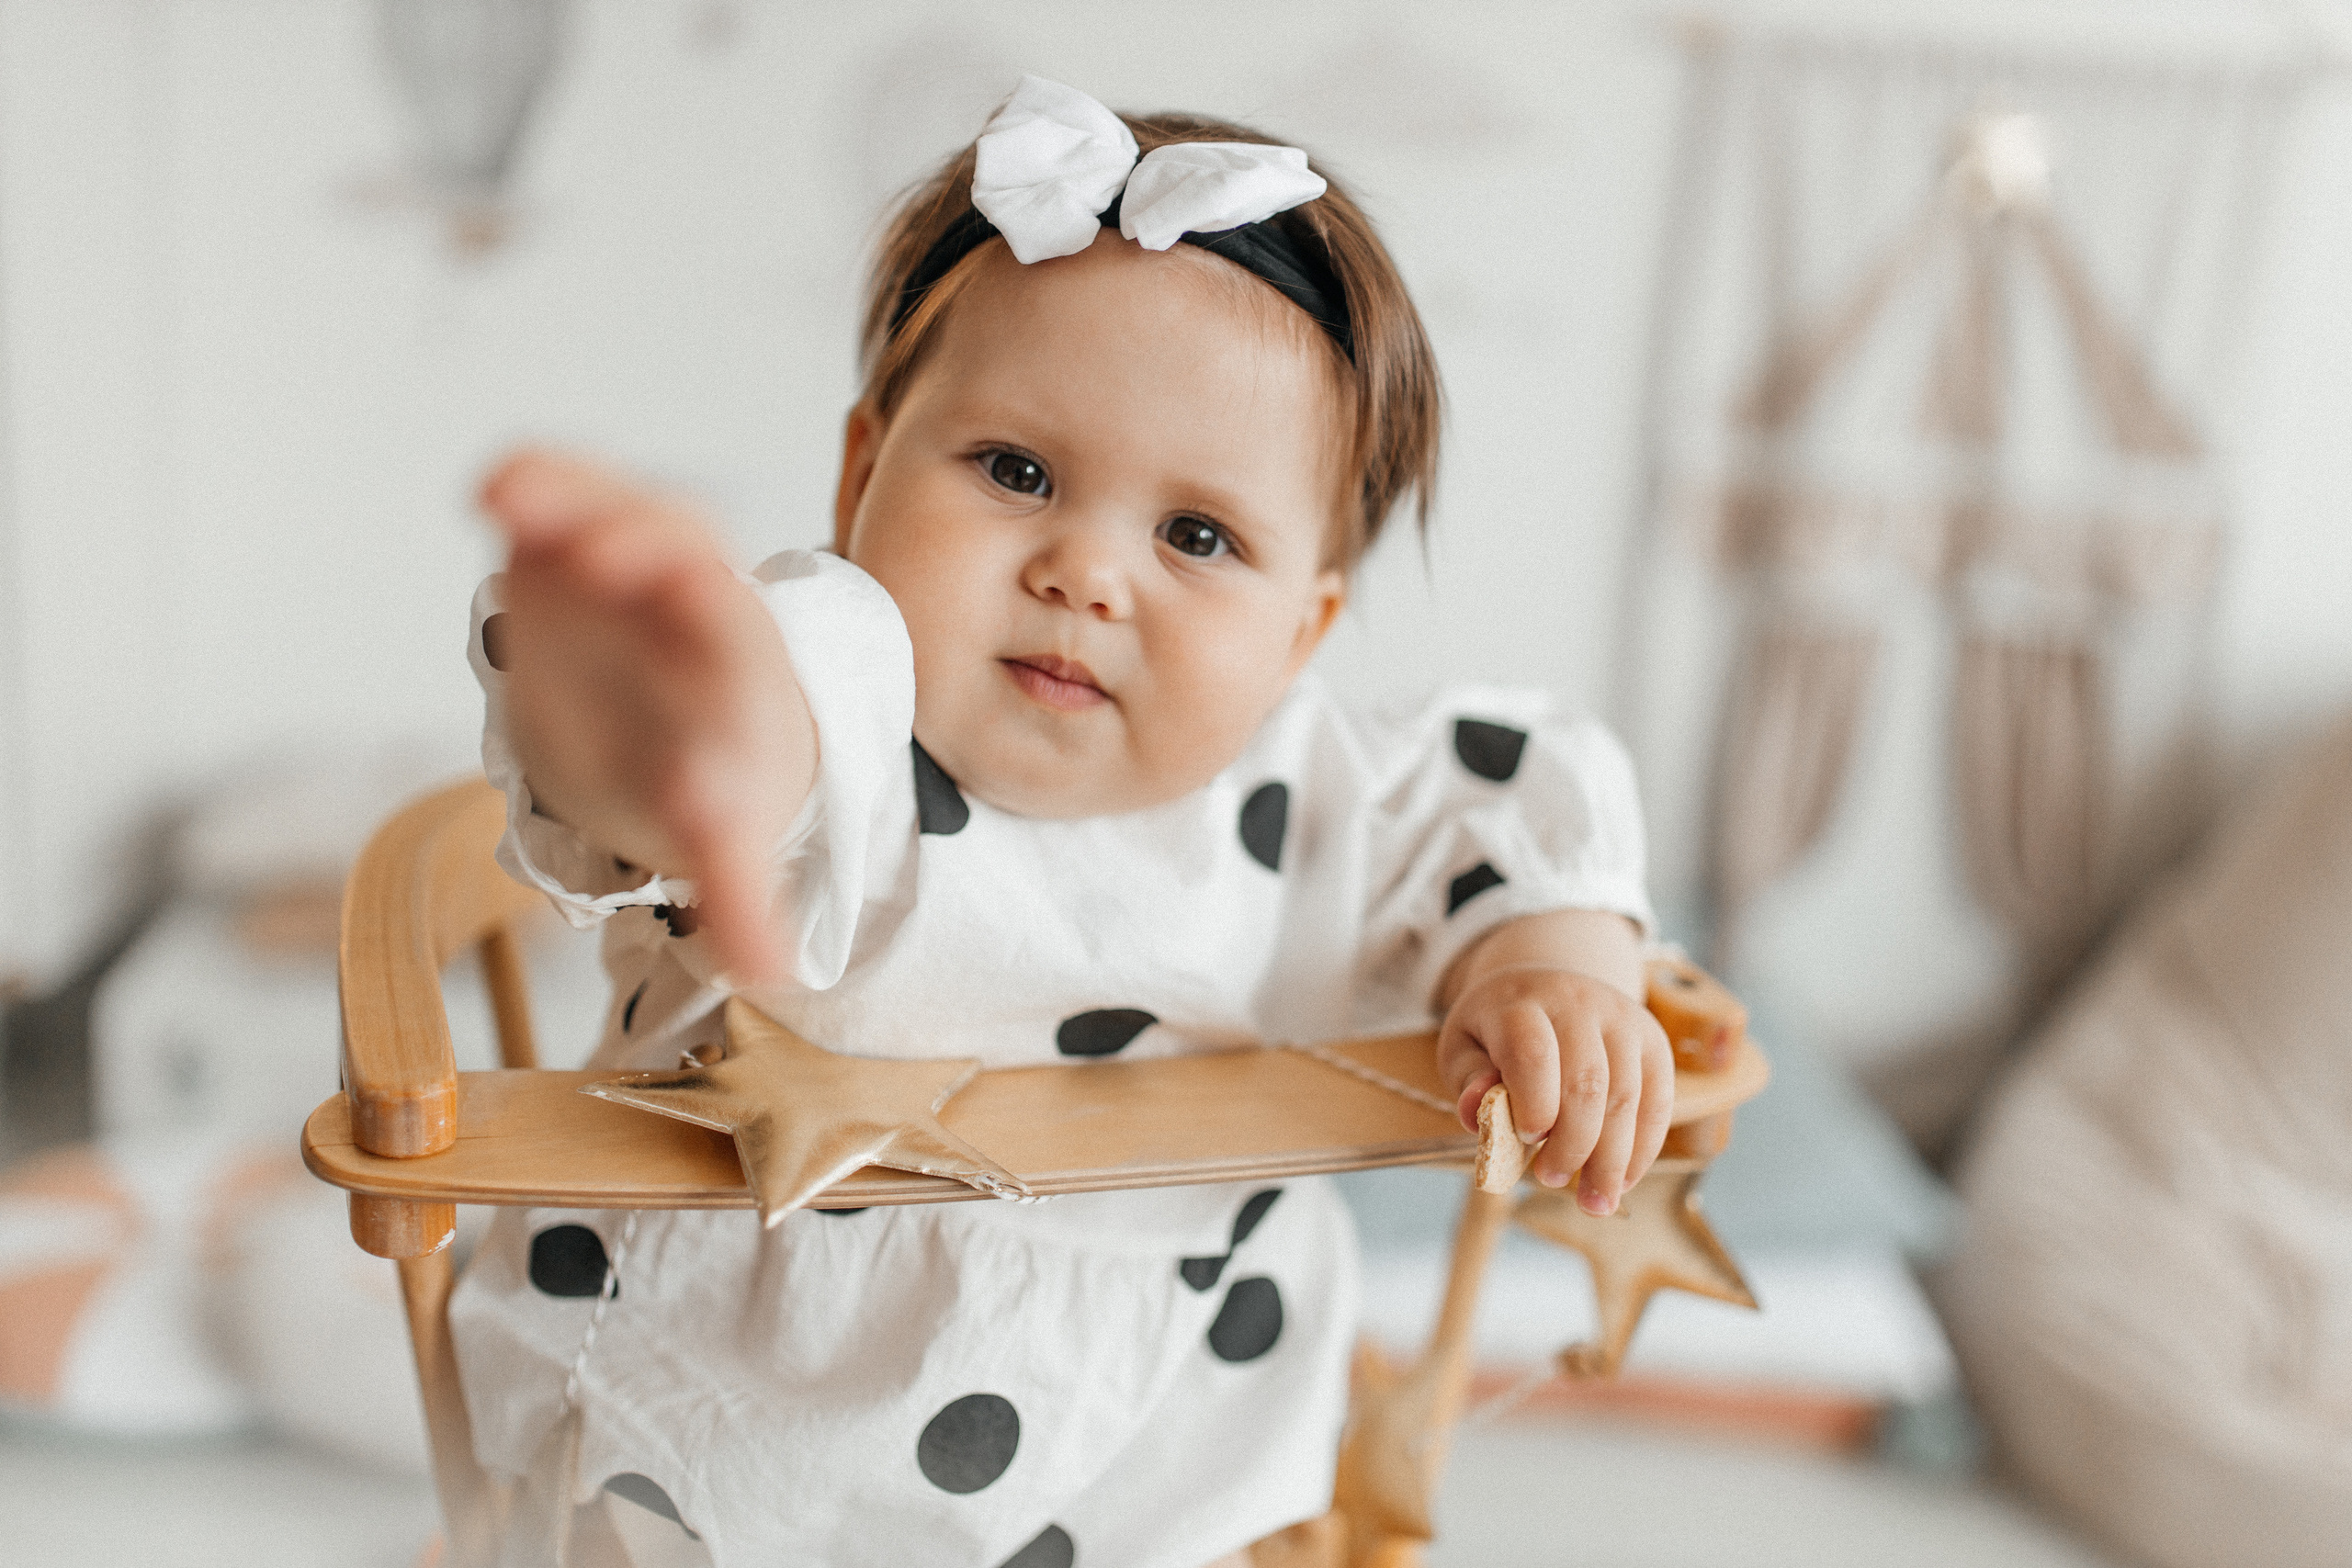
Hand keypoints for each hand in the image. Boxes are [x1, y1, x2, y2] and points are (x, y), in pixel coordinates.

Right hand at [480, 449, 815, 984]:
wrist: (678, 711)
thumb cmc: (705, 768)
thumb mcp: (726, 834)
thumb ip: (741, 894)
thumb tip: (774, 974)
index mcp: (735, 671)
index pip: (731, 634)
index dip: (704, 617)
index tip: (682, 605)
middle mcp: (690, 599)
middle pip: (679, 549)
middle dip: (635, 543)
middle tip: (592, 551)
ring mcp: (629, 558)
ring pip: (613, 506)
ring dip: (570, 496)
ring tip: (509, 494)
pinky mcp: (570, 541)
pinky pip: (558, 496)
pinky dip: (532, 484)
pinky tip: (491, 492)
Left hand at [1436, 956, 1673, 1214]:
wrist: (1546, 985)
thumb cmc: (1498, 1030)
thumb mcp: (1464, 1045)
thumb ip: (1467, 1079)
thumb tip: (1476, 1109)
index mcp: (1521, 1002)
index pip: (1533, 1053)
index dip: (1533, 1104)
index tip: (1527, 1140)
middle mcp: (1577, 1003)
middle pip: (1586, 1081)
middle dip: (1572, 1144)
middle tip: (1550, 1180)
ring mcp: (1622, 1019)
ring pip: (1626, 1096)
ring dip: (1612, 1159)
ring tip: (1594, 1201)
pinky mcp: (1653, 1041)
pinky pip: (1657, 1100)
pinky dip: (1643, 1148)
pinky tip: (1623, 1181)